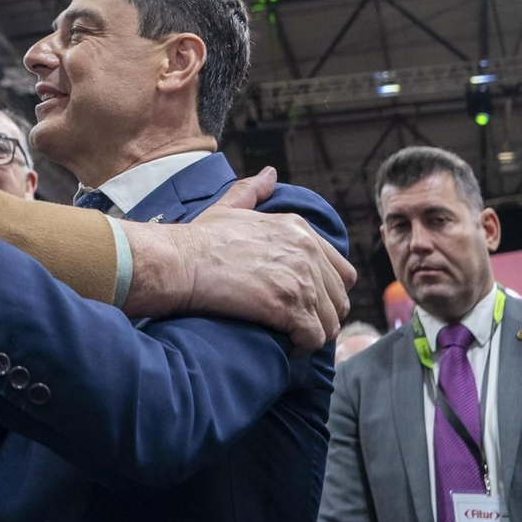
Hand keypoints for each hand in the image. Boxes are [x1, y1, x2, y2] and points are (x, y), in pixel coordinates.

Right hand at [121, 167, 355, 353]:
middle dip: (322, 315)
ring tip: (292, 338)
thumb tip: (270, 174)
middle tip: (297, 325)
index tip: (303, 303)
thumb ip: (253, 191)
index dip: (326, 292)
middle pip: (339, 298)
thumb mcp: (229, 208)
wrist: (181, 261)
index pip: (341, 271)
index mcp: (299, 230)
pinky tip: (286, 347)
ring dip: (314, 334)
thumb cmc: (199, 239)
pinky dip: (303, 347)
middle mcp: (308, 251)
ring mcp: (302, 279)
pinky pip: (314, 337)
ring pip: (331, 321)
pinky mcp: (290, 306)